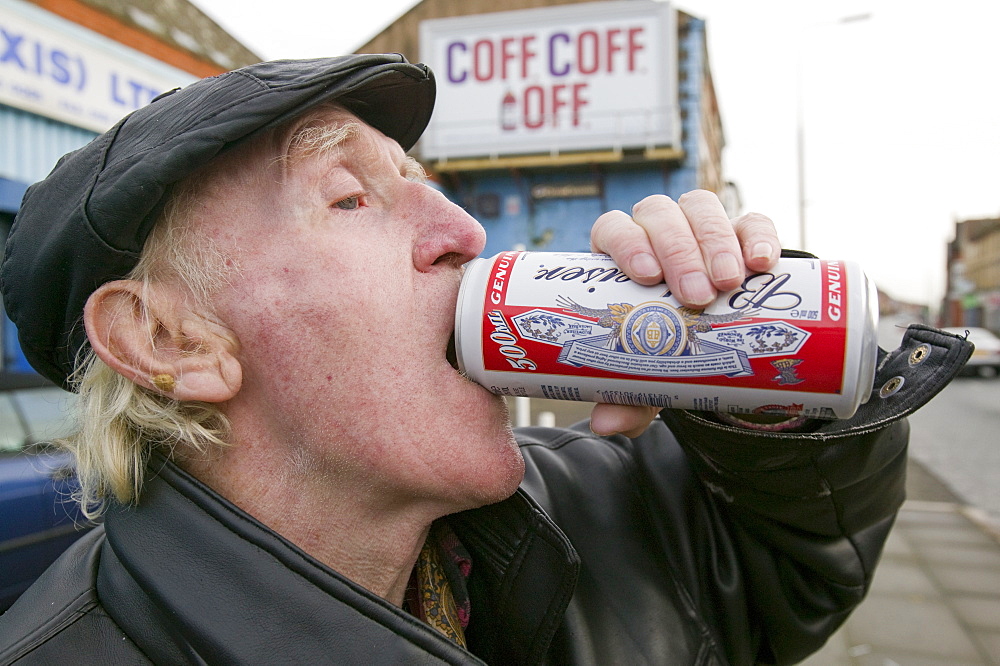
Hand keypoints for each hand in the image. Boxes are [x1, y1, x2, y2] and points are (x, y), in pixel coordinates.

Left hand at [587, 190, 780, 435]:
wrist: (714, 342)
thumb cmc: (664, 348)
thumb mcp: (647, 373)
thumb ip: (627, 394)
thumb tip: (607, 423)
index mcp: (619, 254)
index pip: (614, 229)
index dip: (626, 242)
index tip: (645, 275)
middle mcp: (656, 231)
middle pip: (660, 216)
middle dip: (678, 251)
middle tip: (695, 295)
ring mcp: (699, 226)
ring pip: (701, 209)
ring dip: (714, 241)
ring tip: (728, 283)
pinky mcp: (742, 233)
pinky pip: (750, 220)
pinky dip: (758, 236)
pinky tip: (762, 263)